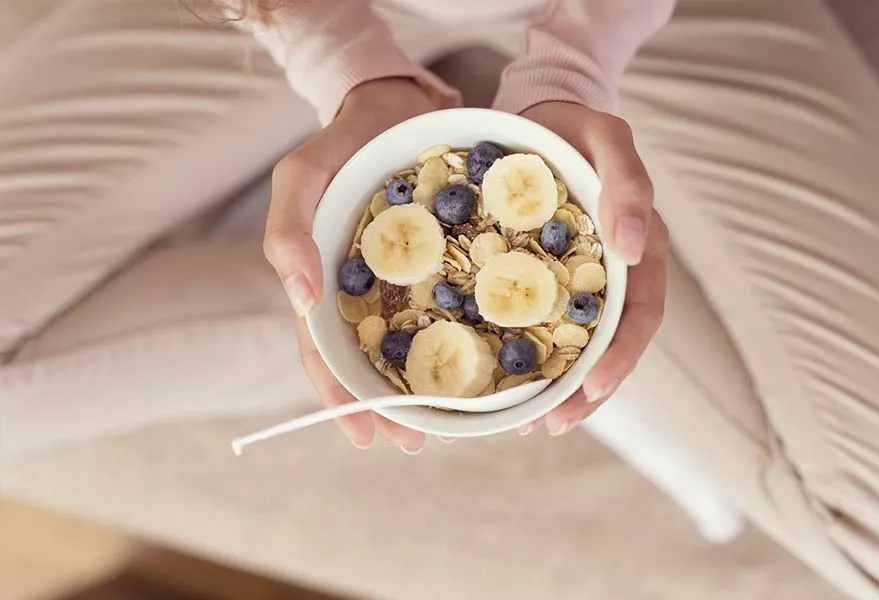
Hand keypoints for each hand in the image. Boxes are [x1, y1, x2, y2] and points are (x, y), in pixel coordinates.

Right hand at [264, 78, 439, 452]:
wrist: (398, 103)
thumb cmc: (343, 140)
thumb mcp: (302, 174)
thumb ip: (288, 228)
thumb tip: (301, 300)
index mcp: (324, 281)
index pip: (324, 351)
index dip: (341, 397)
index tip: (368, 434)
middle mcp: (361, 288)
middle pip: (368, 361)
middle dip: (388, 406)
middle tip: (416, 443)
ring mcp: (402, 279)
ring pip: (409, 343)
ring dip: (424, 386)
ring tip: (451, 422)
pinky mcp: (443, 262)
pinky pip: (451, 307)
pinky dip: (461, 337)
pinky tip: (487, 361)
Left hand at [518, 102, 668, 435]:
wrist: (541, 114)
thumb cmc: (577, 127)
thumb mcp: (610, 140)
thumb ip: (629, 185)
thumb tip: (633, 246)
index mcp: (637, 252)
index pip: (640, 318)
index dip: (621, 359)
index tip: (591, 389)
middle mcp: (611, 275)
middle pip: (610, 346)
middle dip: (587, 391)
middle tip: (553, 425)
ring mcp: (578, 280)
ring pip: (577, 345)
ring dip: (559, 387)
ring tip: (529, 421)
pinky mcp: (543, 278)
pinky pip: (541, 323)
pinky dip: (529, 355)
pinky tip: (503, 376)